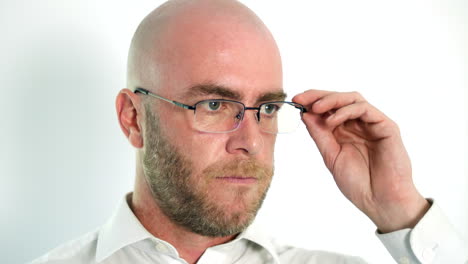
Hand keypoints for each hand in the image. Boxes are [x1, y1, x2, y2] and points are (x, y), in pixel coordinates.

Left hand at [292, 90, 429, 232]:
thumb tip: (305, 114)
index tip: (295, 100)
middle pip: (339, 99)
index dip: (312, 101)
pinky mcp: (386, 126)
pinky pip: (365, 109)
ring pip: (353, 99)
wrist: (380, 202)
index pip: (328, 109)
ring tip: (316, 109)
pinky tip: (332, 121)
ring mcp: (372, 124)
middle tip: (301, 98)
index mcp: (344, 132)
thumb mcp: (331, 156)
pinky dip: (346, 110)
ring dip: (332, 100)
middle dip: (319, 96)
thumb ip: (320, 135)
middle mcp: (358, 125)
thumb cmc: (358, 183)